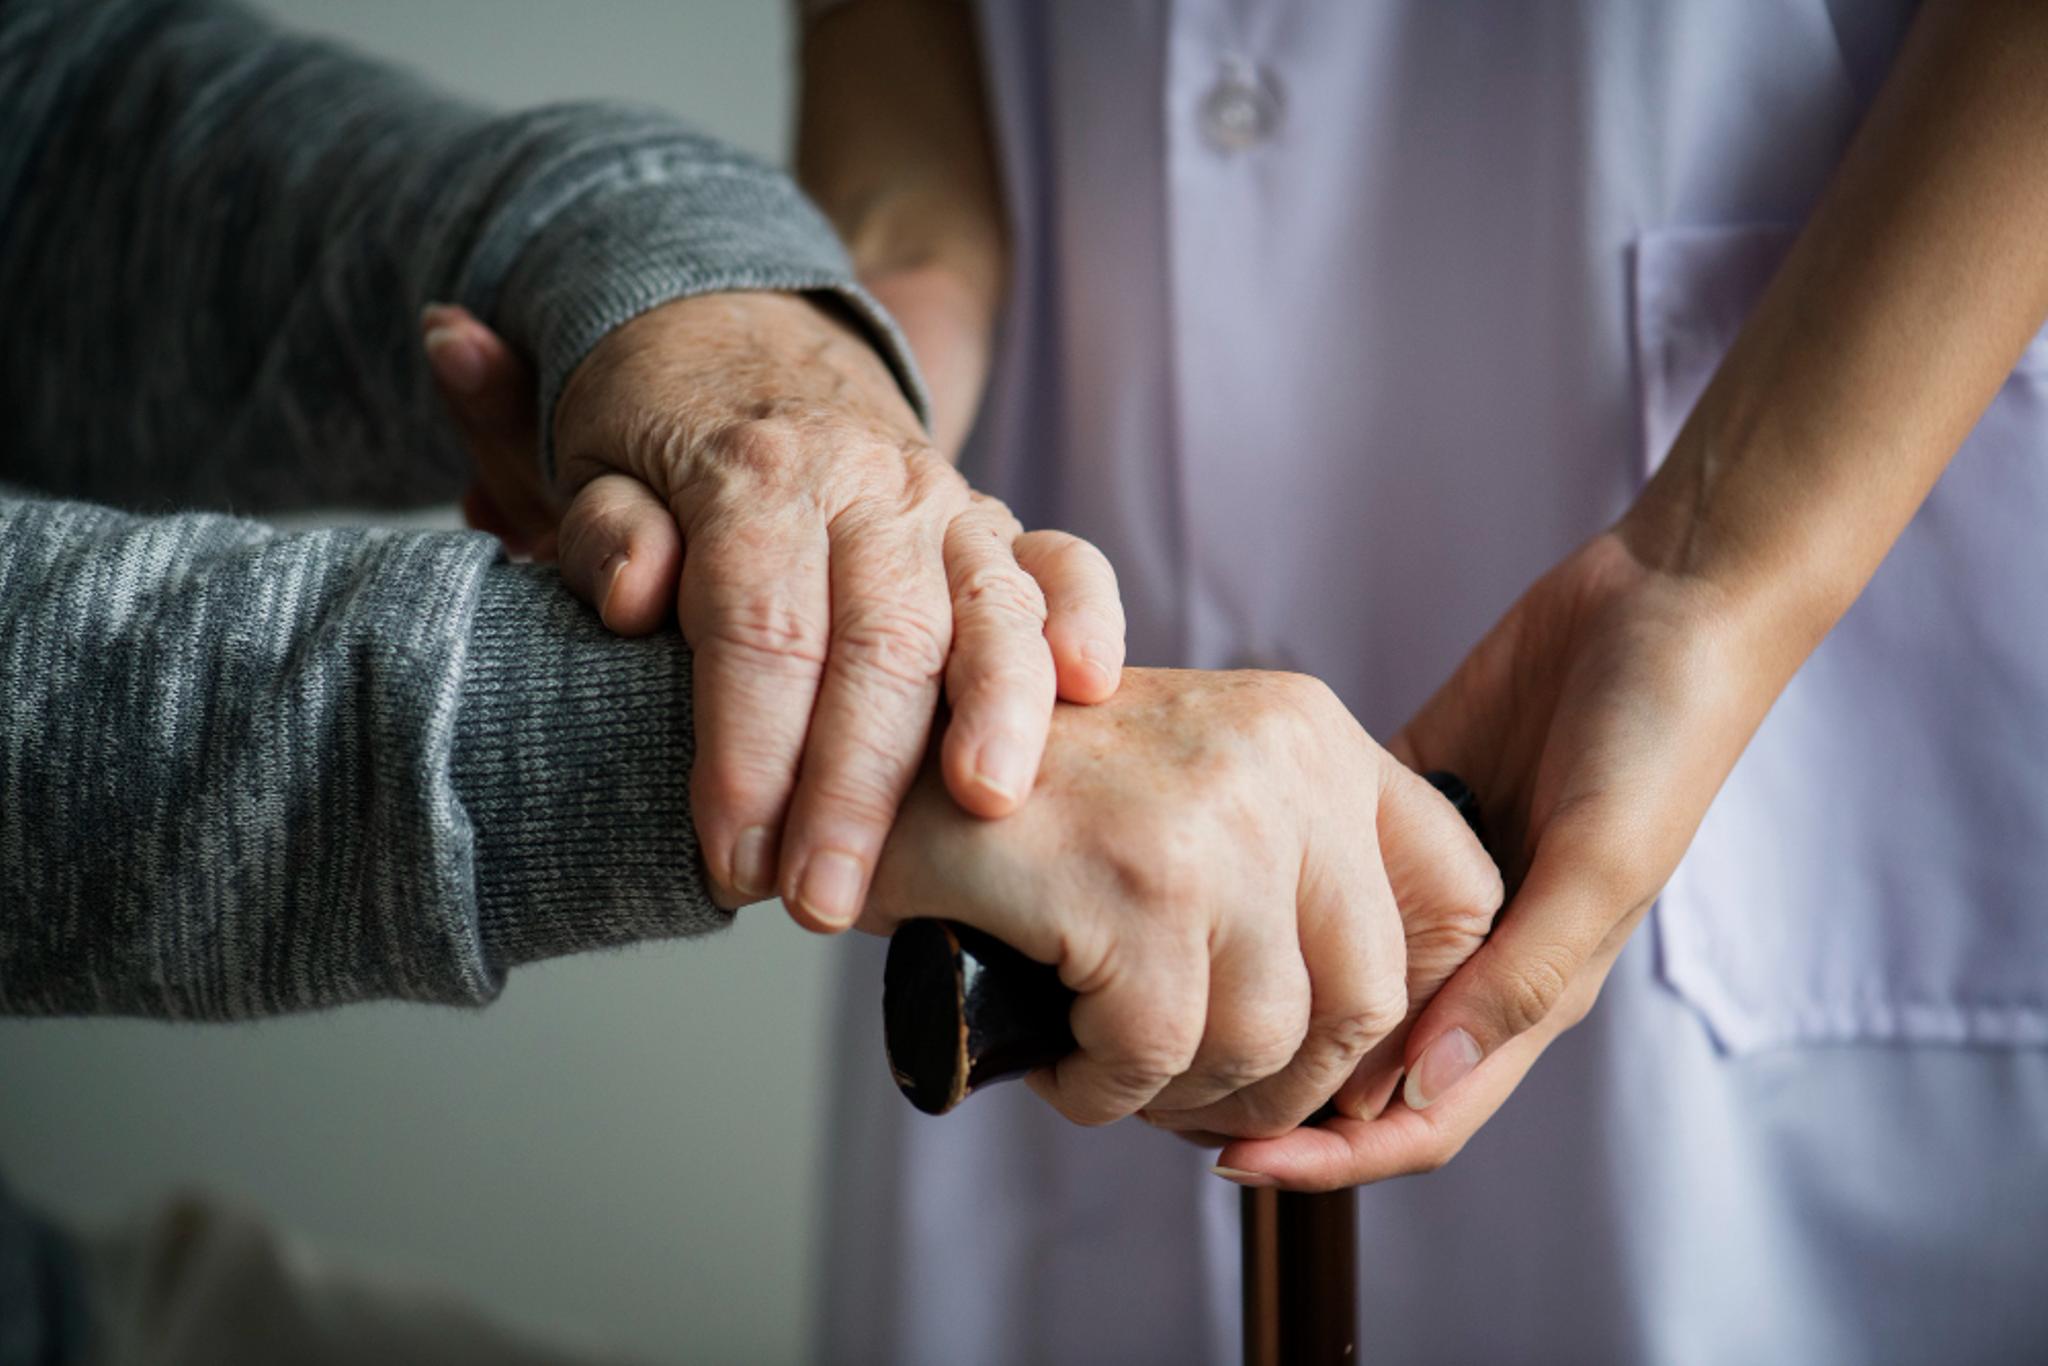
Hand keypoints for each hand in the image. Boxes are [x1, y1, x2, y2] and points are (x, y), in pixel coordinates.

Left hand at [420, 296, 1124, 924]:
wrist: (744, 346)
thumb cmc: (663, 439)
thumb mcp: (594, 466)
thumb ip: (607, 534)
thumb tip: (638, 596)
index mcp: (757, 475)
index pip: (761, 629)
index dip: (749, 753)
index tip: (734, 860)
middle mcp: (867, 485)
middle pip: (880, 640)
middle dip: (857, 782)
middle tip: (825, 899)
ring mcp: (947, 505)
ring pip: (988, 607)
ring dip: (994, 712)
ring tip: (985, 807)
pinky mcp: (1000, 527)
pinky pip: (1065, 563)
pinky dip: (1086, 618)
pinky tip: (1091, 688)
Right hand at [862, 668, 1502, 1135]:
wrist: (873, 760)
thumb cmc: (1033, 800)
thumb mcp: (1195, 791)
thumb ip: (1298, 868)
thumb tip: (1388, 1040)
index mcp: (1312, 731)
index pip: (1459, 895)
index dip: (1413, 1006)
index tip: (1334, 1054)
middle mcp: (1282, 760)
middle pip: (1368, 998)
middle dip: (1286, 1082)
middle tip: (1201, 1094)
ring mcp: (1211, 820)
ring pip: (1264, 1041)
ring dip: (1183, 1092)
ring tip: (1115, 1069)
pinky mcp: (1131, 885)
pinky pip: (1154, 1056)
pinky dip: (1105, 1092)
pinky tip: (1063, 1063)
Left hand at [1215, 531, 1789, 1189]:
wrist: (1668, 599)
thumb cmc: (1660, 735)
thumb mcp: (1601, 861)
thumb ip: (1521, 976)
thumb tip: (1420, 1086)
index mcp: (1532, 987)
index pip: (1422, 1112)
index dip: (1333, 1156)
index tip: (1230, 1163)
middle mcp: (1478, 951)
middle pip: (1363, 1062)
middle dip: (1276, 1096)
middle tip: (1167, 1094)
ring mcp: (1436, 880)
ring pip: (1336, 975)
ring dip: (1268, 1001)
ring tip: (1171, 1004)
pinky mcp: (1406, 804)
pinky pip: (1328, 869)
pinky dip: (1275, 894)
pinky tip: (1209, 894)